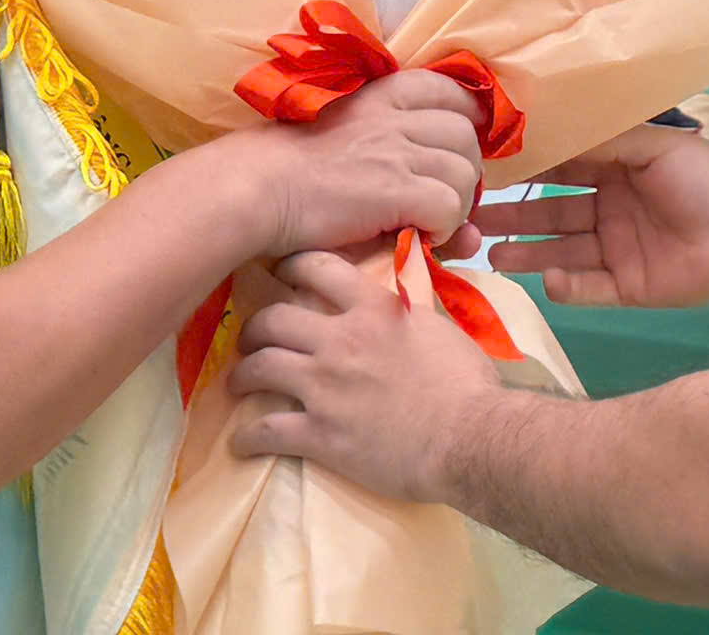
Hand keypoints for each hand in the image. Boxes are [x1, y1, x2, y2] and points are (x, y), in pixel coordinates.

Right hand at [224, 70, 487, 256]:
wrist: (255, 188)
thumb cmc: (289, 168)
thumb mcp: (346, 137)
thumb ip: (397, 151)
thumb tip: (430, 164)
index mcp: (383, 95)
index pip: (452, 93)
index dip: (466, 123)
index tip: (455, 151)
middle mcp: (396, 117)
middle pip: (466, 137)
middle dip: (464, 171)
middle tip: (442, 198)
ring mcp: (397, 152)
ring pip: (464, 174)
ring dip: (455, 204)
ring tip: (429, 222)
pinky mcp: (395, 190)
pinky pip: (448, 207)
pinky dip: (443, 228)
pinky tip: (419, 237)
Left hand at [228, 250, 500, 504]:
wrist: (470, 436)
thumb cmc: (466, 382)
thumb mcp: (437, 327)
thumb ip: (408, 312)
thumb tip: (402, 305)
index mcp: (372, 308)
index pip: (316, 268)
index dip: (290, 266)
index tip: (280, 273)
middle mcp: (338, 340)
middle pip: (273, 319)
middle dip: (255, 328)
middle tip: (253, 338)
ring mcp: (323, 387)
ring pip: (259, 368)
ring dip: (242, 375)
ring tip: (239, 382)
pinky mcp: (319, 434)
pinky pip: (265, 431)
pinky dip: (247, 437)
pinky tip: (241, 442)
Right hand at [476, 126, 708, 308]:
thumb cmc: (706, 181)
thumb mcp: (656, 146)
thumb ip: (607, 139)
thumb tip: (552, 127)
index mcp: (614, 172)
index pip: (561, 169)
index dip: (527, 168)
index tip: (485, 164)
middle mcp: (607, 211)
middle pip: (550, 214)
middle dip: (512, 214)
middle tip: (470, 214)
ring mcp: (614, 251)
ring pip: (560, 252)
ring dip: (527, 252)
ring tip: (489, 251)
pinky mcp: (626, 288)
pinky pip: (588, 288)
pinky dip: (567, 286)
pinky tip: (547, 279)